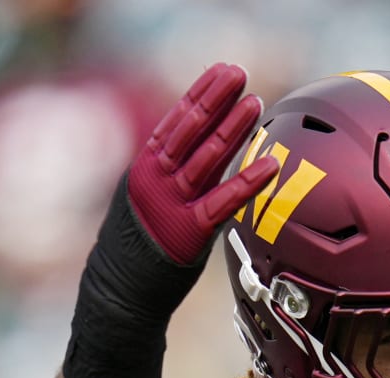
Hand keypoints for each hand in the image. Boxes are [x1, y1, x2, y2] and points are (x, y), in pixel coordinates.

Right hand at [62, 62, 277, 377]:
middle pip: (189, 130)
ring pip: (205, 158)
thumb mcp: (151, 199)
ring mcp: (170, 204)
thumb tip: (207, 148)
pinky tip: (270, 164)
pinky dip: (247, 183)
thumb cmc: (141, 248)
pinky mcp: (188, 232)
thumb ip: (176, 174)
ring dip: (232, 129)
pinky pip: (222, 202)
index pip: (175, 120)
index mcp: (145, 166)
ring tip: (254, 103)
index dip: (200, 93)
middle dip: (215, 98)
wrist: (119, 294)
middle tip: (239, 73)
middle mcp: (155, 179)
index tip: (222, 72)